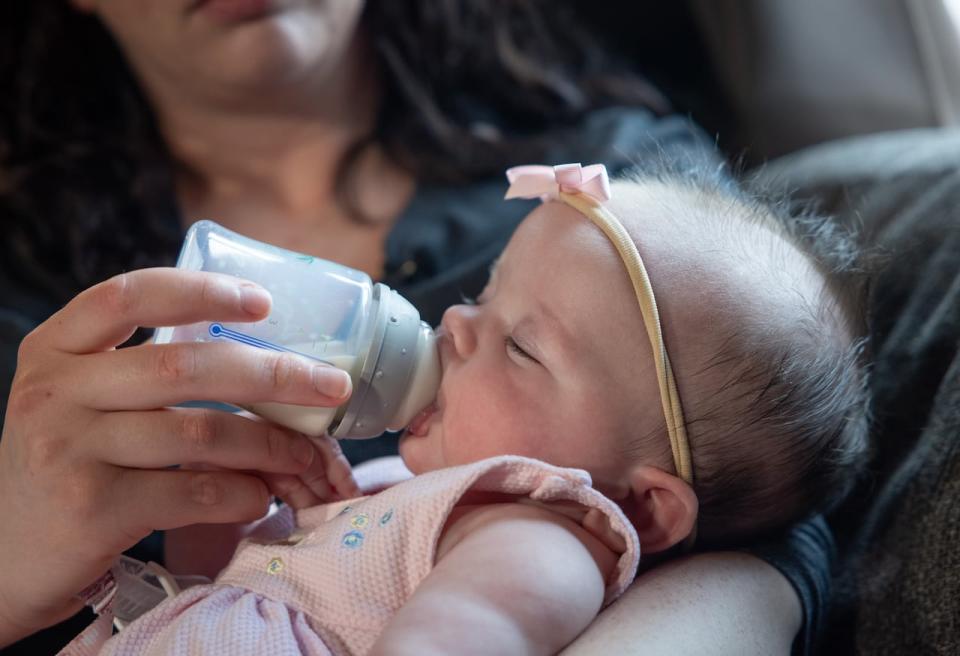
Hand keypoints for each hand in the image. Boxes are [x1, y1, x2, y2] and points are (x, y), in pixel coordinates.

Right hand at [0, 268, 352, 644]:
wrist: (6, 553)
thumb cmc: (68, 462)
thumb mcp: (83, 400)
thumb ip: (144, 372)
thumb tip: (268, 363)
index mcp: (57, 349)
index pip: (128, 295)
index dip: (201, 292)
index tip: (264, 301)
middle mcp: (56, 392)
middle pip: (183, 366)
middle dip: (273, 374)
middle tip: (331, 385)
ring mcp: (68, 450)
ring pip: (199, 433)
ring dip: (270, 445)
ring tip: (305, 455)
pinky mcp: (90, 509)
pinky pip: (192, 491)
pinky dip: (241, 493)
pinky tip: (259, 495)